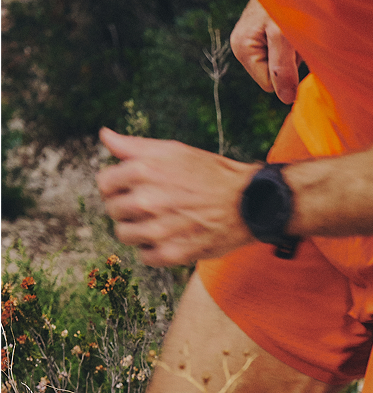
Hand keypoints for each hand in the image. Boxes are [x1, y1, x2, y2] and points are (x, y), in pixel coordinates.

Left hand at [97, 128, 257, 265]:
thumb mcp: (174, 150)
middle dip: (126, 207)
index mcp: (143, 170)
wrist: (249, 202)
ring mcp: (159, 229)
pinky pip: (145, 256)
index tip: (130, 188)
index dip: (116, 185)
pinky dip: (153, 250)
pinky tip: (167, 239)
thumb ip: (135, 146)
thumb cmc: (212, 173)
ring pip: (125, 235)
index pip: (104, 183)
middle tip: (149, 205)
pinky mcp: (173, 252)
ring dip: (137, 230)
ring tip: (157, 223)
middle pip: (113, 210)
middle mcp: (147, 199)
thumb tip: (105, 136)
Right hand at [230, 0, 299, 103]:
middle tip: (293, 39)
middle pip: (273, 77)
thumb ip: (283, 68)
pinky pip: (283, 54)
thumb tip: (286, 99)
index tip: (291, 49)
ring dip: (293, 54)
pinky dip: (293, 46)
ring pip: (280, 67)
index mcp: (241, 48)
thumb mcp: (284, 36)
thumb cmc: (285, 0)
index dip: (285, 74)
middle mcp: (242, 47)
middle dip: (288, 64)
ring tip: (293, 31)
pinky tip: (292, 31)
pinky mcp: (264, 35)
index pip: (269, 85)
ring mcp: (252, 41)